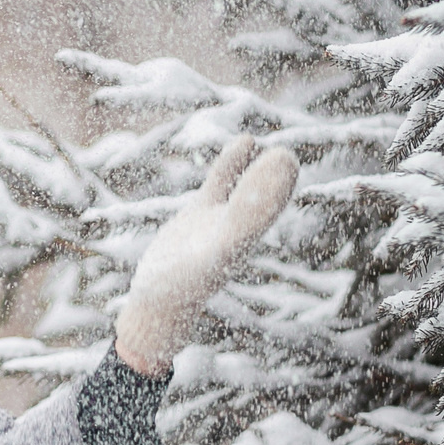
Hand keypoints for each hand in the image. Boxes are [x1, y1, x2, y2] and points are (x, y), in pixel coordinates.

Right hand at [115, 136, 298, 376]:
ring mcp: (218, 222)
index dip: (277, 186)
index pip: (265, 209)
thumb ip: (237, 230)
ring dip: (257, 169)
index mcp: (243, 243)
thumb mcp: (212, 257)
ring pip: (243, 188)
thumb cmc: (181, 287)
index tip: (286, 160)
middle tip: (286, 155)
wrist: (157, 303)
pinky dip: (232, 163)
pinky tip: (245, 141)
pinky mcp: (199, 216)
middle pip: (262, 199)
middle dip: (274, 178)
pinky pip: (220, 184)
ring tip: (273, 148)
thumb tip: (259, 205)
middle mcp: (237, 232)